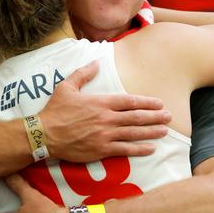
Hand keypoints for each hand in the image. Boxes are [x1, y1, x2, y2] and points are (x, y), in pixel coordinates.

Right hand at [40, 61, 169, 161]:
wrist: (44, 134)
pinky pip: (125, 150)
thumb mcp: (66, 86)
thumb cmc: (54, 110)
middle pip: (137, 117)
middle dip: (155, 116)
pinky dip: (139, 149)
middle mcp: (106, 118)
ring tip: (165, 130)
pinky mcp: (101, 150)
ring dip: (151, 131)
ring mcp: (105, 135)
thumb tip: (96, 62)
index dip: (147, 102)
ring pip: (134, 133)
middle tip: (169, 116)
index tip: (159, 103)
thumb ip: (82, 73)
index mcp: (100, 102)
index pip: (129, 101)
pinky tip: (151, 148)